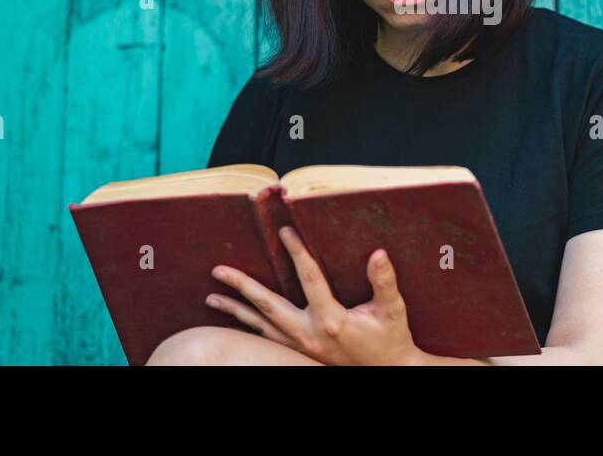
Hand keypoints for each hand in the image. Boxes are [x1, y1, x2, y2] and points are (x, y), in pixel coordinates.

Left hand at [205, 226, 424, 365]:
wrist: (387, 370)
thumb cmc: (390, 339)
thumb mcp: (392, 310)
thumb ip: (384, 281)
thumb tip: (377, 254)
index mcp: (331, 320)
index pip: (309, 279)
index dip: (297, 253)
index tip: (284, 232)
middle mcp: (310, 335)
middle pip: (268, 306)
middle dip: (242, 287)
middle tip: (219, 270)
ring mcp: (301, 347)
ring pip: (260, 327)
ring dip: (235, 311)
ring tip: (210, 298)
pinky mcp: (299, 355)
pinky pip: (266, 340)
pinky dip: (247, 329)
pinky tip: (234, 320)